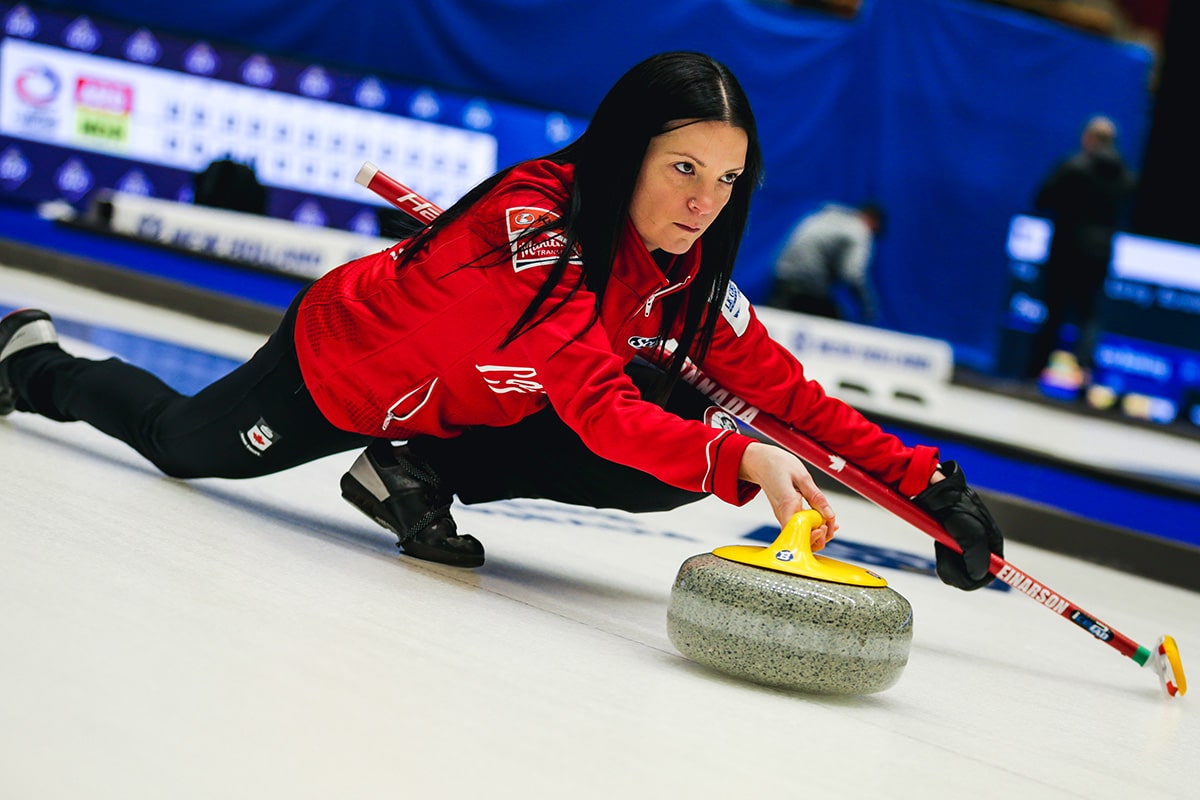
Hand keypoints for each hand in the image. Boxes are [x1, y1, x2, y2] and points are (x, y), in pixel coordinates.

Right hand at [738, 442, 836, 549]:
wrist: (761, 462)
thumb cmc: (778, 465)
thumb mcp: (802, 476)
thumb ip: (816, 497)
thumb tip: (829, 515)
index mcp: (787, 505)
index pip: (799, 532)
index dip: (814, 535)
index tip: (825, 526)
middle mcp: (783, 515)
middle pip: (800, 540)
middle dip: (819, 538)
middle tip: (831, 525)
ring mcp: (783, 516)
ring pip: (801, 535)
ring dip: (818, 534)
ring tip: (830, 523)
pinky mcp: (786, 515)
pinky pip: (800, 527)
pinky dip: (813, 527)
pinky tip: (825, 520)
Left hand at [913, 461, 1004, 589]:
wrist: (934, 492)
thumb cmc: (956, 507)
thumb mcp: (972, 532)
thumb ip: (978, 557)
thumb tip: (976, 577)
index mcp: (992, 545)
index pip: (991, 574)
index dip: (976, 579)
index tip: (961, 574)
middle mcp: (982, 548)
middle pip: (972, 576)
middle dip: (956, 569)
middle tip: (946, 550)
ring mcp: (965, 547)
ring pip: (957, 571)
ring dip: (947, 561)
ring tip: (943, 543)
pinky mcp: (951, 545)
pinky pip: (947, 562)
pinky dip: (942, 556)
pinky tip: (939, 542)